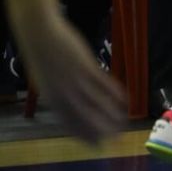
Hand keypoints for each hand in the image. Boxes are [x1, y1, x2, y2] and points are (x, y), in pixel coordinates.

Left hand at [12, 13, 124, 143]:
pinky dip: (116, 94)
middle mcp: (65, 94)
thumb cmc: (43, 57)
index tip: (98, 144)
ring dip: (113, 114)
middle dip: (103, 129)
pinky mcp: (86, 67)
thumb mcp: (47, 82)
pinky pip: (105, 84)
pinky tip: (125, 99)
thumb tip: (73, 108)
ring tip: (124, 121)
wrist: (40, 34)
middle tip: (115, 137)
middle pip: (87, 117)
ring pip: (98, 103)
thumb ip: (59, 96)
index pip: (71, 124)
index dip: (86, 135)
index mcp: (53, 100)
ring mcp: (76, 80)